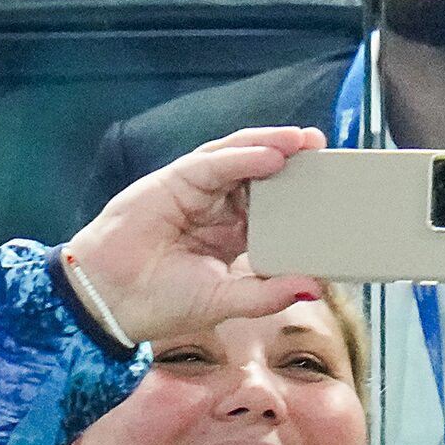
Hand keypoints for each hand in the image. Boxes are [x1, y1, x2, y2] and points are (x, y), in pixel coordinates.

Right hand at [63, 128, 324, 343]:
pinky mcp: (173, 182)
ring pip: (238, 160)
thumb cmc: (163, 303)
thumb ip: (270, 293)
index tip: (333, 189)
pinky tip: (270, 154)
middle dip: (292, 161)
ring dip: (271, 146)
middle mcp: (216, 210)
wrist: (111, 301)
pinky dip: (242, 157)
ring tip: (304, 141)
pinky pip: (213, 164)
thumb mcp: (228, 301)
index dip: (300, 196)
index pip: (273, 208)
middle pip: (259, 176)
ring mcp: (195, 193)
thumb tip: (315, 288)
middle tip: (324, 148)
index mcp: (231, 237)